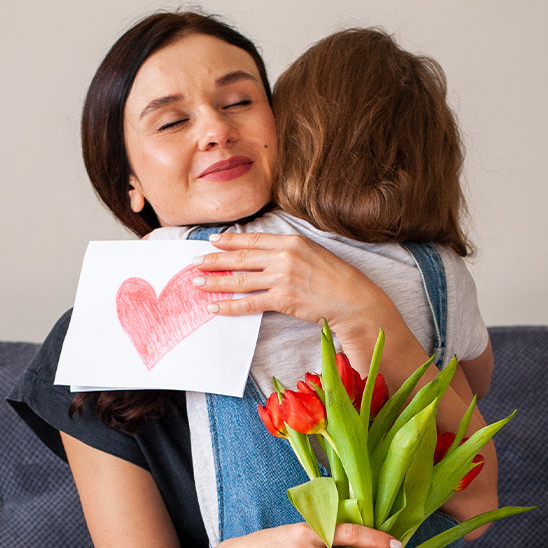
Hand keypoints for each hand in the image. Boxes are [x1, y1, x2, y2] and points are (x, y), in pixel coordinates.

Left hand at [191, 232, 390, 340]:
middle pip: (240, 258)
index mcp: (291, 241)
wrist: (353, 300)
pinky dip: (229, 307)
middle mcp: (284, 257)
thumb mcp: (313, 252)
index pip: (252, 240)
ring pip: (240, 280)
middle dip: (214, 260)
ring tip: (197, 283)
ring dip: (215, 282)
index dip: (229, 241)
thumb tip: (264, 254)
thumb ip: (288, 250)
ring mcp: (282, 278)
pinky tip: (215, 308)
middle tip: (194, 262)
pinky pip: (249, 304)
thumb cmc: (336, 278)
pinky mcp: (282, 300)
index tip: (212, 241)